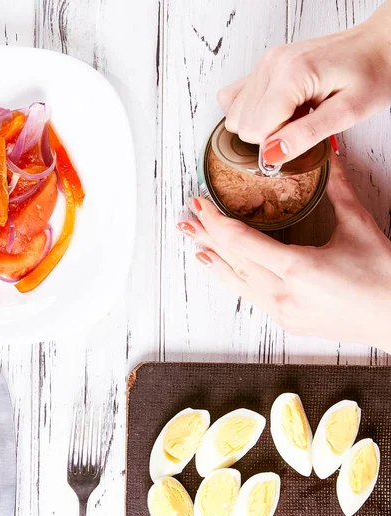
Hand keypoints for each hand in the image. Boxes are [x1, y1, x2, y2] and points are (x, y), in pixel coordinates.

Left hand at [177, 156, 390, 351]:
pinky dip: (230, 277)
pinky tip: (216, 266)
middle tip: (187, 217)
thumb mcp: (360, 228)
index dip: (217, 221)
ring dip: (213, 257)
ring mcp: (282, 312)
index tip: (202, 203)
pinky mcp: (286, 321)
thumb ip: (338, 189)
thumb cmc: (385, 279)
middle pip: (234, 260)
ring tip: (192, 240)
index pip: (243, 241)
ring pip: (237, 280)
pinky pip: (249, 295)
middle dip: (208, 235)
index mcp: (299, 269)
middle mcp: (284, 294)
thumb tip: (326, 152)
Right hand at [217, 3, 390, 164]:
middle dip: (268, 134)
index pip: (255, 130)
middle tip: (301, 122)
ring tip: (294, 113)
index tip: (303, 134)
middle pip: (241, 124)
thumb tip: (270, 155)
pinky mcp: (262, 65)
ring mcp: (264, 63)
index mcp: (292, 74)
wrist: (379, 46)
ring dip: (261, 124)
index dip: (277, 143)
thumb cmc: (371, 75)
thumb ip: (306, 135)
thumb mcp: (348, 113)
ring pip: (234, 115)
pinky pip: (233, 99)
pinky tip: (276, 109)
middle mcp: (271, 64)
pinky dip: (249, 112)